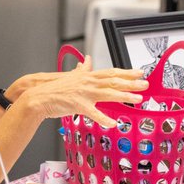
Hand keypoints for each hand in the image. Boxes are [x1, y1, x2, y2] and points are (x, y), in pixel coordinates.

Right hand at [17, 55, 147, 127]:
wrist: (38, 97)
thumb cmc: (54, 89)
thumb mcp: (70, 77)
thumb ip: (81, 69)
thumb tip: (86, 60)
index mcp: (87, 76)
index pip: (111, 72)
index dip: (126, 72)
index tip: (139, 72)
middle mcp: (88, 82)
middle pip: (113, 81)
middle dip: (131, 83)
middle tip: (145, 84)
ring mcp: (83, 93)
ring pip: (108, 94)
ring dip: (124, 96)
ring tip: (138, 99)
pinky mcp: (77, 105)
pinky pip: (94, 113)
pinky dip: (104, 118)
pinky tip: (113, 123)